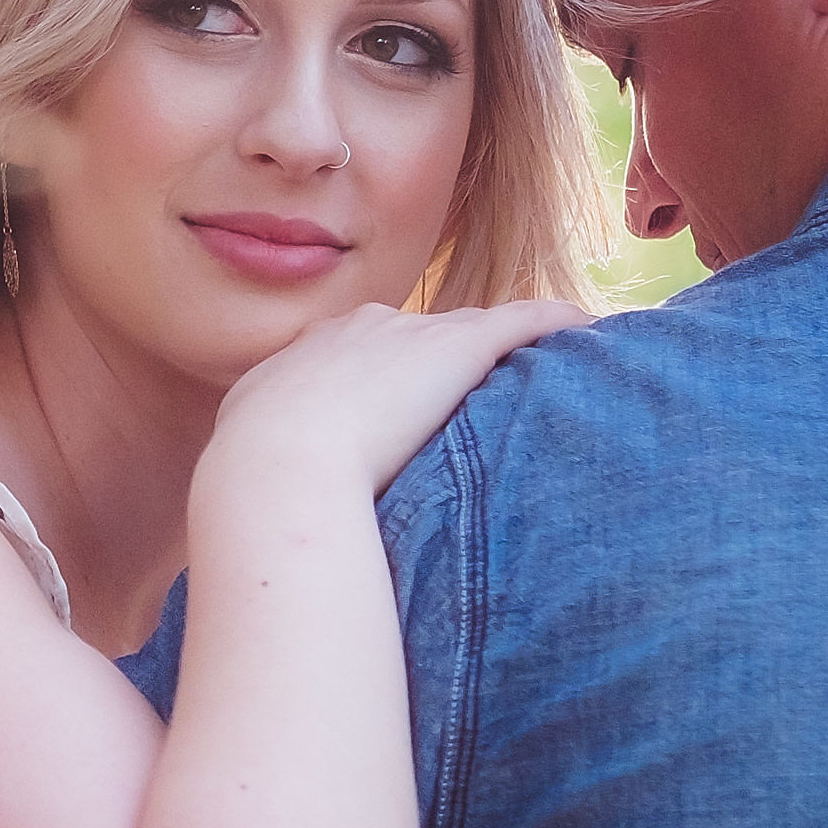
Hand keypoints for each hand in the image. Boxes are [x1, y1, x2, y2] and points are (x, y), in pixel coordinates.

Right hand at [205, 296, 590, 501]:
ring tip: (534, 364)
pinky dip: (553, 321)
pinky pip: (522, 321)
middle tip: (464, 399)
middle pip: (414, 336)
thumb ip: (260, 459)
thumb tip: (250, 506)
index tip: (399, 408)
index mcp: (307, 355)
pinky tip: (585, 325)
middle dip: (438, 361)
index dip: (382, 378)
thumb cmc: (254, 484)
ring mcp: (411, 335)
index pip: (356, 353)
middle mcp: (360, 330)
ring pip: (469, 328)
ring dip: (497, 346)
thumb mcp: (243, 458)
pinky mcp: (460, 348)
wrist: (276, 469)